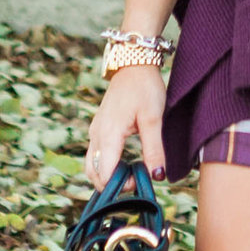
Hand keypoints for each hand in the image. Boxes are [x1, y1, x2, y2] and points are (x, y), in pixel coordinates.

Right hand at [83, 61, 167, 189]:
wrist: (134, 64)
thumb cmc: (144, 88)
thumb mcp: (154, 119)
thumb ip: (154, 149)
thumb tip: (157, 176)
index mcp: (108, 134)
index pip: (104, 174)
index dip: (120, 186)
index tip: (139, 182)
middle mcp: (96, 135)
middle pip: (94, 174)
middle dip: (112, 184)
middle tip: (136, 180)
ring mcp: (95, 131)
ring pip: (92, 166)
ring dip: (108, 176)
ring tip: (131, 173)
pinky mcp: (98, 129)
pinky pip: (96, 155)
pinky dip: (106, 166)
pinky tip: (125, 163)